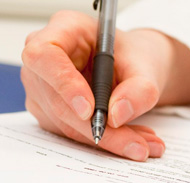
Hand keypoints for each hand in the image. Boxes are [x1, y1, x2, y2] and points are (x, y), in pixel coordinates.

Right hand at [21, 11, 189, 160]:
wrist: (135, 67)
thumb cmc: (135, 56)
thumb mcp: (147, 66)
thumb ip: (139, 88)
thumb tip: (116, 115)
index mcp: (65, 29)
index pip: (45, 55)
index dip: (63, 84)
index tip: (90, 110)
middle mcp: (44, 58)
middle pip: (56, 99)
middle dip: (96, 127)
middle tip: (136, 145)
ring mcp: (42, 87)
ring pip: (65, 123)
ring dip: (108, 139)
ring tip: (145, 144)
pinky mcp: (49, 112)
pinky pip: (72, 133)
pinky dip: (105, 142)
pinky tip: (132, 141)